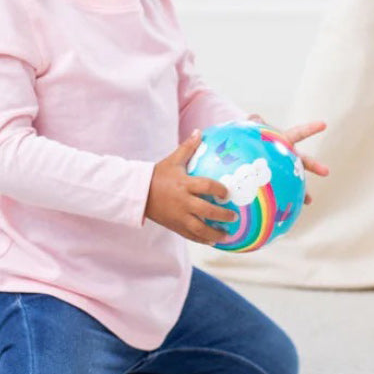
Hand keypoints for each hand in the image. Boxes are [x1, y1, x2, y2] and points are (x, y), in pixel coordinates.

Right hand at [144, 130, 238, 244]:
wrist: (139, 193)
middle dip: (222, 215)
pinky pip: (191, 236)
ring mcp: (179, 216)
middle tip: (234, 216)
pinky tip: (213, 241)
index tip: (228, 192)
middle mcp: (183, 202)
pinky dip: (203, 240)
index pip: (205, 186)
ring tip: (227, 235)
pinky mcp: (175, 226)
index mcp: (184, 184)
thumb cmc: (158, 175)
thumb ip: (188, 147)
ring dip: (215, 233)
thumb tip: (199, 132)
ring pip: (200, 229)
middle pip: (206, 211)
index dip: (219, 189)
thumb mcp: (173, 160)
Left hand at [247, 114, 329, 204]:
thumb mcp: (251, 128)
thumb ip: (254, 123)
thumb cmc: (251, 137)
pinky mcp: (276, 181)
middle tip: (326, 171)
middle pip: (303, 160)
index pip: (298, 133)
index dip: (310, 129)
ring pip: (296, 180)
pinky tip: (285, 211)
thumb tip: (256, 117)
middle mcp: (287, 156)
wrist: (246, 152)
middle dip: (314, 166)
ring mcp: (283, 169)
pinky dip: (285, 200)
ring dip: (303, 190)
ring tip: (309, 200)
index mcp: (283, 141)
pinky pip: (282, 191)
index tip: (323, 124)